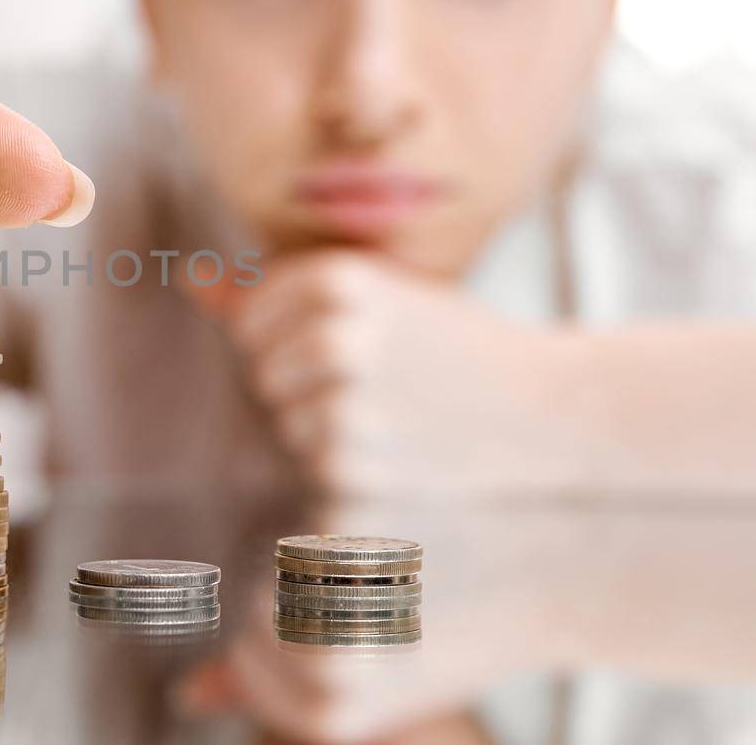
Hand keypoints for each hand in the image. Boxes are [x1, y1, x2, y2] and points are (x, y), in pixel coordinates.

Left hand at [197, 251, 582, 496]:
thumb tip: (189, 277)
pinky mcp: (348, 474)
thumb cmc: (465, 360)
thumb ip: (278, 294)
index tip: (372, 350)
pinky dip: (351, 479)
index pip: (256, 323)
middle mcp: (334, 334)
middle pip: (267, 376)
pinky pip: (310, 473)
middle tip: (401, 396)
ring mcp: (341, 406)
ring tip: (410, 430)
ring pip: (289, 428)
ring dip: (336, 438)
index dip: (309, 344)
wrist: (566, 426)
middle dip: (318, 392)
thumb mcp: (383, 303)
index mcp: (337, 277)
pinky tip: (409, 469)